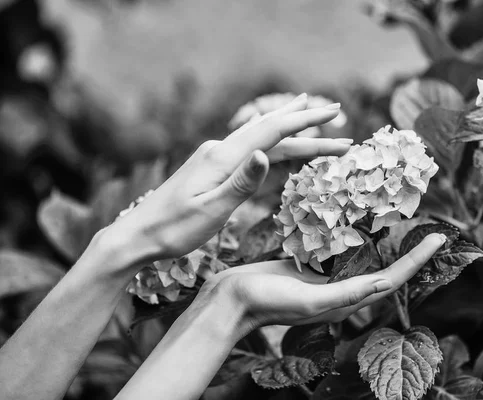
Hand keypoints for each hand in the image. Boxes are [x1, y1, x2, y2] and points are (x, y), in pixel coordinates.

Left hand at [108, 94, 350, 264]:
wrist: (138, 233)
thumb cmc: (174, 229)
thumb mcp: (211, 210)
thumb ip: (241, 183)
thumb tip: (267, 154)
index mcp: (222, 158)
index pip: (272, 133)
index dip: (305, 122)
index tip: (333, 113)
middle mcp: (220, 150)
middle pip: (271, 131)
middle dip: (305, 124)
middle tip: (335, 112)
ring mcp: (215, 157)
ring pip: (261, 138)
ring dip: (289, 130)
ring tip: (310, 115)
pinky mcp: (212, 167)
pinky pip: (249, 149)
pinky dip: (270, 143)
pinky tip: (275, 142)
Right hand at [199, 233, 445, 334]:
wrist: (229, 299)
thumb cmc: (267, 303)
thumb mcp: (310, 300)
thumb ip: (347, 293)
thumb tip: (385, 284)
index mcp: (346, 300)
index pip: (392, 278)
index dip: (417, 259)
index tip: (440, 237)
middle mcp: (341, 288)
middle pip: (383, 265)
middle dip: (404, 245)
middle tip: (422, 218)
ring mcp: (324, 275)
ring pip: (361, 252)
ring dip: (379, 233)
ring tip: (393, 208)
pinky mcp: (308, 263)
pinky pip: (336, 244)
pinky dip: (348, 228)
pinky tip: (352, 211)